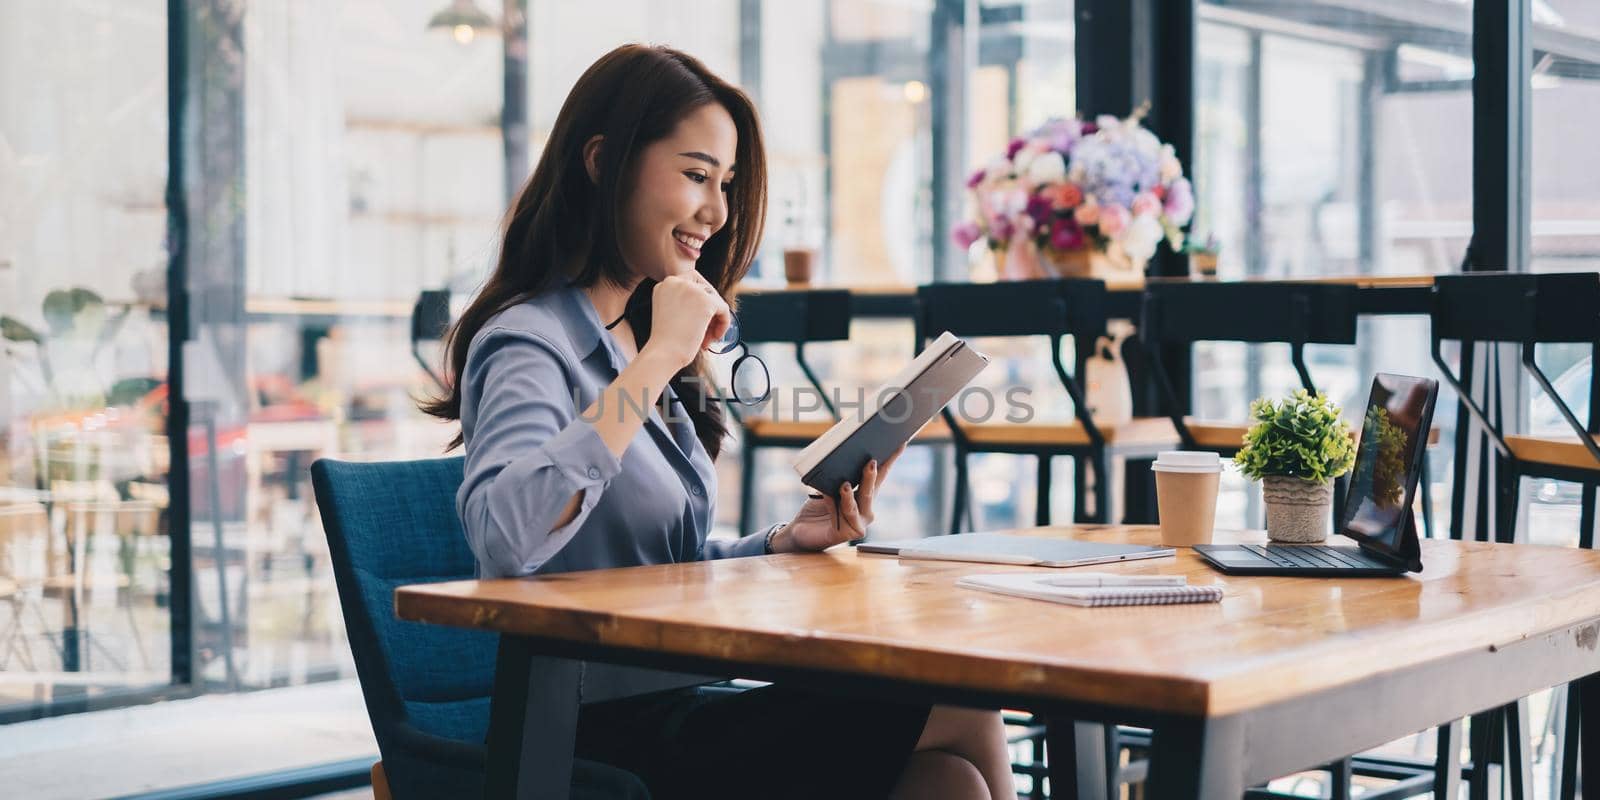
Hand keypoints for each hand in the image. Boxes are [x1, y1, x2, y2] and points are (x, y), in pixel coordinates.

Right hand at [640, 272, 731, 368]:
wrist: (663, 354)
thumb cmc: (666, 342)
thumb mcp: (672, 313)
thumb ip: (686, 302)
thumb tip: (711, 301)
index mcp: (665, 284)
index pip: (692, 283)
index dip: (700, 301)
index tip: (699, 321)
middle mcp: (676, 282)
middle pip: (705, 289)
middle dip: (709, 312)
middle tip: (705, 332)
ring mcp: (691, 289)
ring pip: (715, 299)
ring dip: (714, 320)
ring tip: (706, 339)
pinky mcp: (706, 301)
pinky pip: (723, 309)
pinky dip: (723, 324)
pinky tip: (714, 337)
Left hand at [782, 445, 906, 551]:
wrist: (800, 531)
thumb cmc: (816, 509)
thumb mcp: (827, 488)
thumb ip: (836, 479)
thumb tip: (839, 462)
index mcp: (864, 496)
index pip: (880, 475)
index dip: (890, 460)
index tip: (900, 444)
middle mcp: (865, 509)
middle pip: (871, 489)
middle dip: (871, 475)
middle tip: (871, 461)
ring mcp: (859, 523)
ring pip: (857, 505)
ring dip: (851, 494)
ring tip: (845, 485)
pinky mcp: (848, 534)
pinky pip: (845, 516)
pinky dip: (837, 504)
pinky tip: (833, 495)